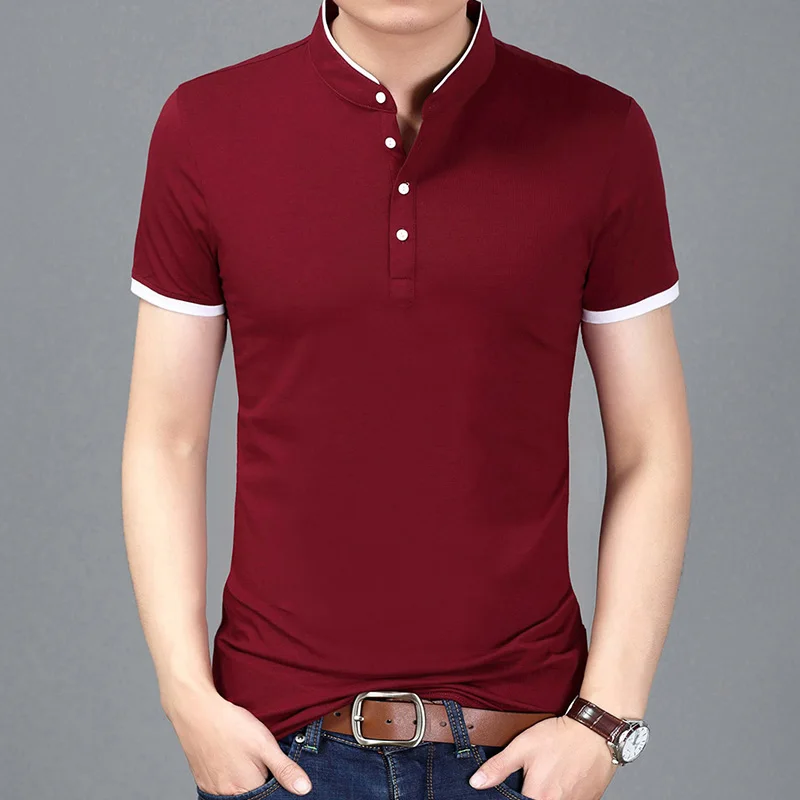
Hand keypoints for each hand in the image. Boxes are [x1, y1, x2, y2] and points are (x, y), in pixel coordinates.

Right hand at [163, 683, 311, 795]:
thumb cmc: (231, 726)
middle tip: (255, 755)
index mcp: (246, 789)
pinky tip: (231, 756)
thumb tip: (305, 789)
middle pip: (252, 793)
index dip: (274, 779)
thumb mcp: (265, 744)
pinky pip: (220, 785)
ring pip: (236, 789)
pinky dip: (229, 774)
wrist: (197, 712)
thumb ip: (285, 769)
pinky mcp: (202, 781)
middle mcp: (226, 795)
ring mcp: (211, 789)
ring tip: (242, 754)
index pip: (268, 794)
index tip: (271, 764)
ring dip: (243, 776)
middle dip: (260, 777)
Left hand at [468, 715, 618, 799]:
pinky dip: (564, 793)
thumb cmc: (559, 737)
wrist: (595, 733)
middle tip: (534, 775)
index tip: (519, 785)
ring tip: (549, 774)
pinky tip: (562, 778)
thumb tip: (476, 783)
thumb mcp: (523, 746)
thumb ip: (499, 767)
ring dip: (548, 793)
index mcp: (537, 796)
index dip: (515, 794)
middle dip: (531, 792)